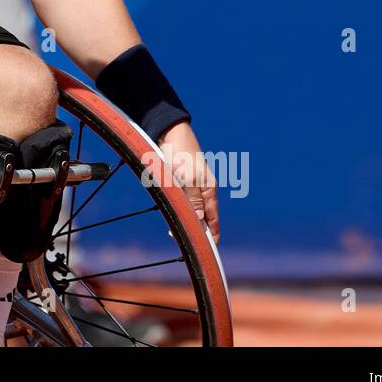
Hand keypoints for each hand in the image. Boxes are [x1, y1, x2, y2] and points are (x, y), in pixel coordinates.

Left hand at [155, 122, 220, 243]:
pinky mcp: (178, 179)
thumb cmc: (181, 153)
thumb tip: (200, 221)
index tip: (209, 250)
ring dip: (185, 218)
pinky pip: (179, 198)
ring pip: (189, 208)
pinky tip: (172, 213)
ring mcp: (190, 184)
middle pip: (202, 215)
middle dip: (196, 229)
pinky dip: (176, 207)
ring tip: (176, 233)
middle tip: (185, 242)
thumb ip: (194, 199)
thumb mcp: (188, 178)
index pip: (213, 218)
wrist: (168, 131)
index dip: (212, 235)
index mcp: (209, 190)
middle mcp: (202, 189)